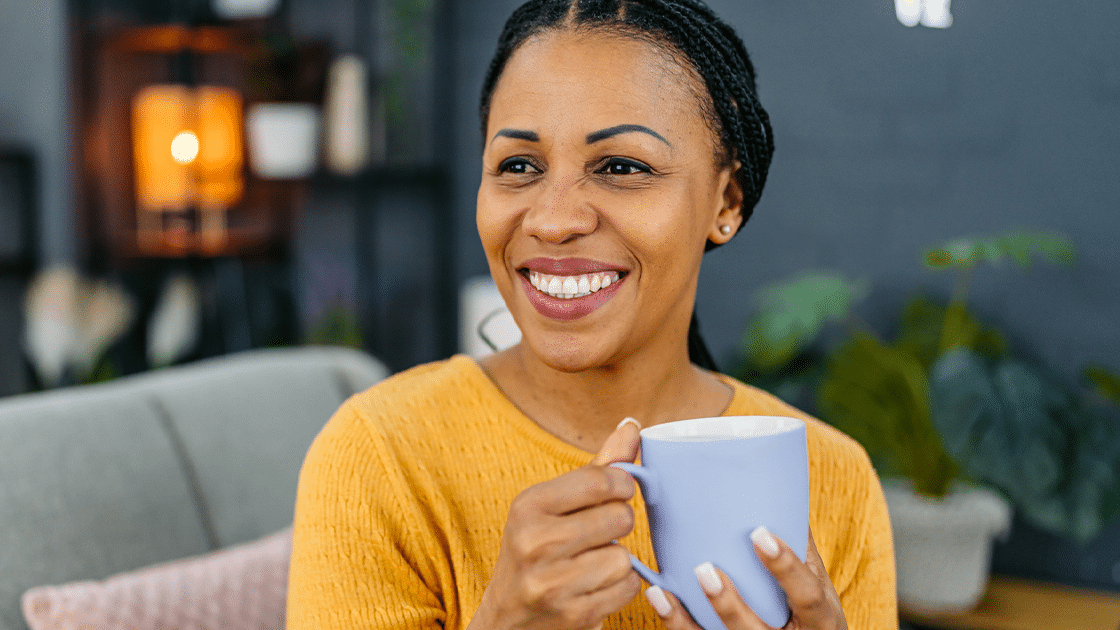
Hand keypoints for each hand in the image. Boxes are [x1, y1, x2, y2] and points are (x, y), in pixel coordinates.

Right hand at [469, 418, 643, 629]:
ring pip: (624, 556)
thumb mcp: (553, 506)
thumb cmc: (537, 552)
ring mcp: (552, 583)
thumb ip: (596, 468)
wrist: (508, 621)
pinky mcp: (573, 615)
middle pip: (619, 517)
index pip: (602, 480)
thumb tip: (632, 426)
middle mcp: (534, 542)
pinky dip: (620, 587)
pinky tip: (595, 586)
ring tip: (591, 563)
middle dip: (618, 525)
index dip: (622, 485)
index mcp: (527, 506)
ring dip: (617, 561)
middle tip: (598, 534)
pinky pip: (627, 588)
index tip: (617, 492)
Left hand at [645, 527, 846, 629]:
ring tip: (665, 590)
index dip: (785, 567)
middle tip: (705, 569)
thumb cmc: (812, 608)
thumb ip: (799, 542)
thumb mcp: (818, 580)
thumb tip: (778, 482)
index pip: (807, 596)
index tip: (759, 534)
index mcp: (821, 620)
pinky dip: (676, 623)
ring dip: (688, 620)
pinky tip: (659, 598)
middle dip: (728, 604)